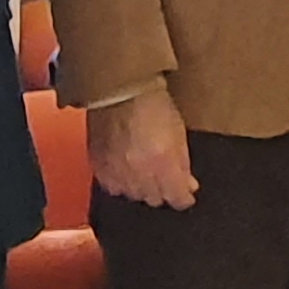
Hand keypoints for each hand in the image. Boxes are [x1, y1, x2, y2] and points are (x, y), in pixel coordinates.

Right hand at [90, 85, 196, 208]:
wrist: (119, 89)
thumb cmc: (152, 105)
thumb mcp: (178, 132)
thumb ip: (183, 164)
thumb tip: (189, 186)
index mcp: (163, 163)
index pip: (177, 198)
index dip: (183, 197)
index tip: (185, 194)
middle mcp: (139, 172)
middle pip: (155, 199)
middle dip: (162, 190)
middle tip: (163, 177)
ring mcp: (117, 171)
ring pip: (133, 196)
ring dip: (141, 188)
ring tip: (142, 171)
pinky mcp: (99, 167)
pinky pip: (112, 188)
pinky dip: (120, 183)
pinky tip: (124, 171)